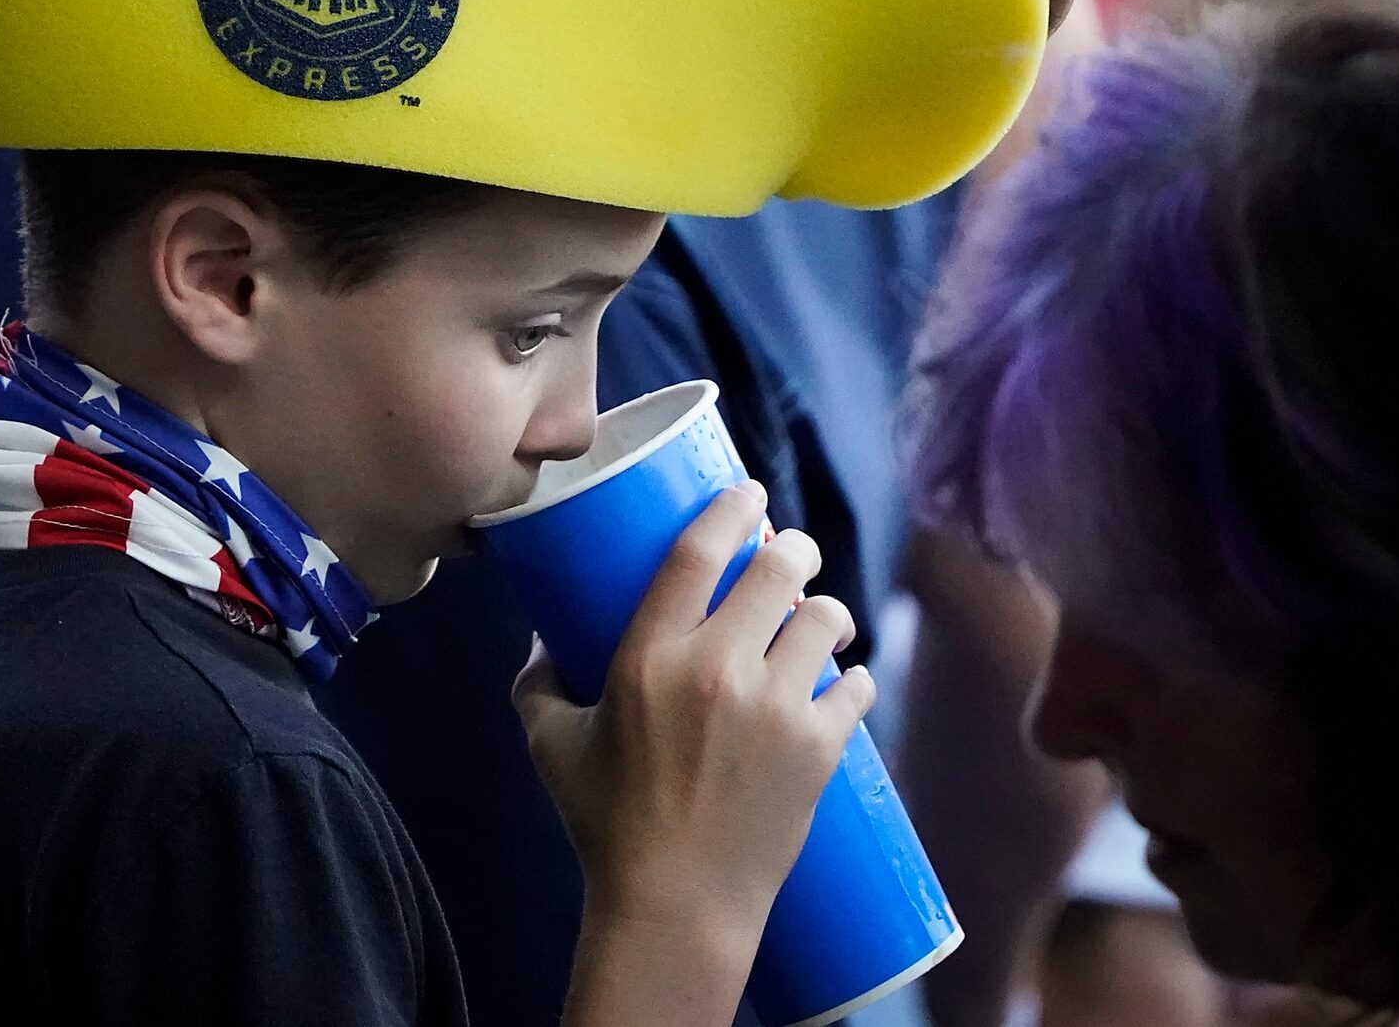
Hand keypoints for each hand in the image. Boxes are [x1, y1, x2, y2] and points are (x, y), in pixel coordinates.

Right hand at [515, 485, 872, 936]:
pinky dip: (853, 679)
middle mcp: (717, 668)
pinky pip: (858, 686)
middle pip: (780, 568)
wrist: (676, 906)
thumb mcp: (550, 743)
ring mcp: (776, 708)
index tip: (747, 493)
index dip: (730, 508)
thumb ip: (540, 682)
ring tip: (819, 624)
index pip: (698, 551)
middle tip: (790, 557)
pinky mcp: (820, 749)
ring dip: (825, 612)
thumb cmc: (604, 824)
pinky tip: (842, 684)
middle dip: (793, 550)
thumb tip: (542, 640)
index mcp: (649, 657)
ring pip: (826, 620)